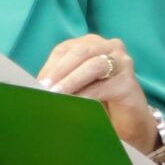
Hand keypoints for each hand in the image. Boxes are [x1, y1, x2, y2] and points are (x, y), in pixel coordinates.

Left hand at [37, 32, 154, 150]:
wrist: (129, 122)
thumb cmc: (99, 100)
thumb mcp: (77, 85)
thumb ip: (61, 79)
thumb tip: (37, 85)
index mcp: (92, 43)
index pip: (65, 49)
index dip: (50, 66)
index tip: (36, 83)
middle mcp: (110, 46)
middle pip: (80, 52)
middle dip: (59, 71)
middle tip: (44, 88)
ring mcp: (123, 62)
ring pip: (93, 66)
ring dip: (71, 81)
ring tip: (57, 95)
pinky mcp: (129, 82)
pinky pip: (104, 87)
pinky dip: (87, 95)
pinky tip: (76, 103)